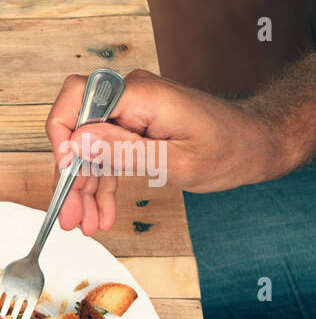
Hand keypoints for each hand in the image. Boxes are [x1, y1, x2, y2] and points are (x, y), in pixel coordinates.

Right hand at [44, 68, 285, 235]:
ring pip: (89, 149)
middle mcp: (131, 98)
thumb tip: (75, 142)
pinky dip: (102, 183)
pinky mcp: (135, 126)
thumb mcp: (174, 161)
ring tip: (85, 223)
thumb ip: (122, 150)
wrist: (256, 144)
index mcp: (142, 96)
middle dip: (71, 177)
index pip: (77, 97)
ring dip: (84, 188)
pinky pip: (107, 153)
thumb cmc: (229, 149)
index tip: (65, 169)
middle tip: (70, 216)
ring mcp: (132, 111)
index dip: (61, 132)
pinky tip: (102, 212)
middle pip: (78, 131)